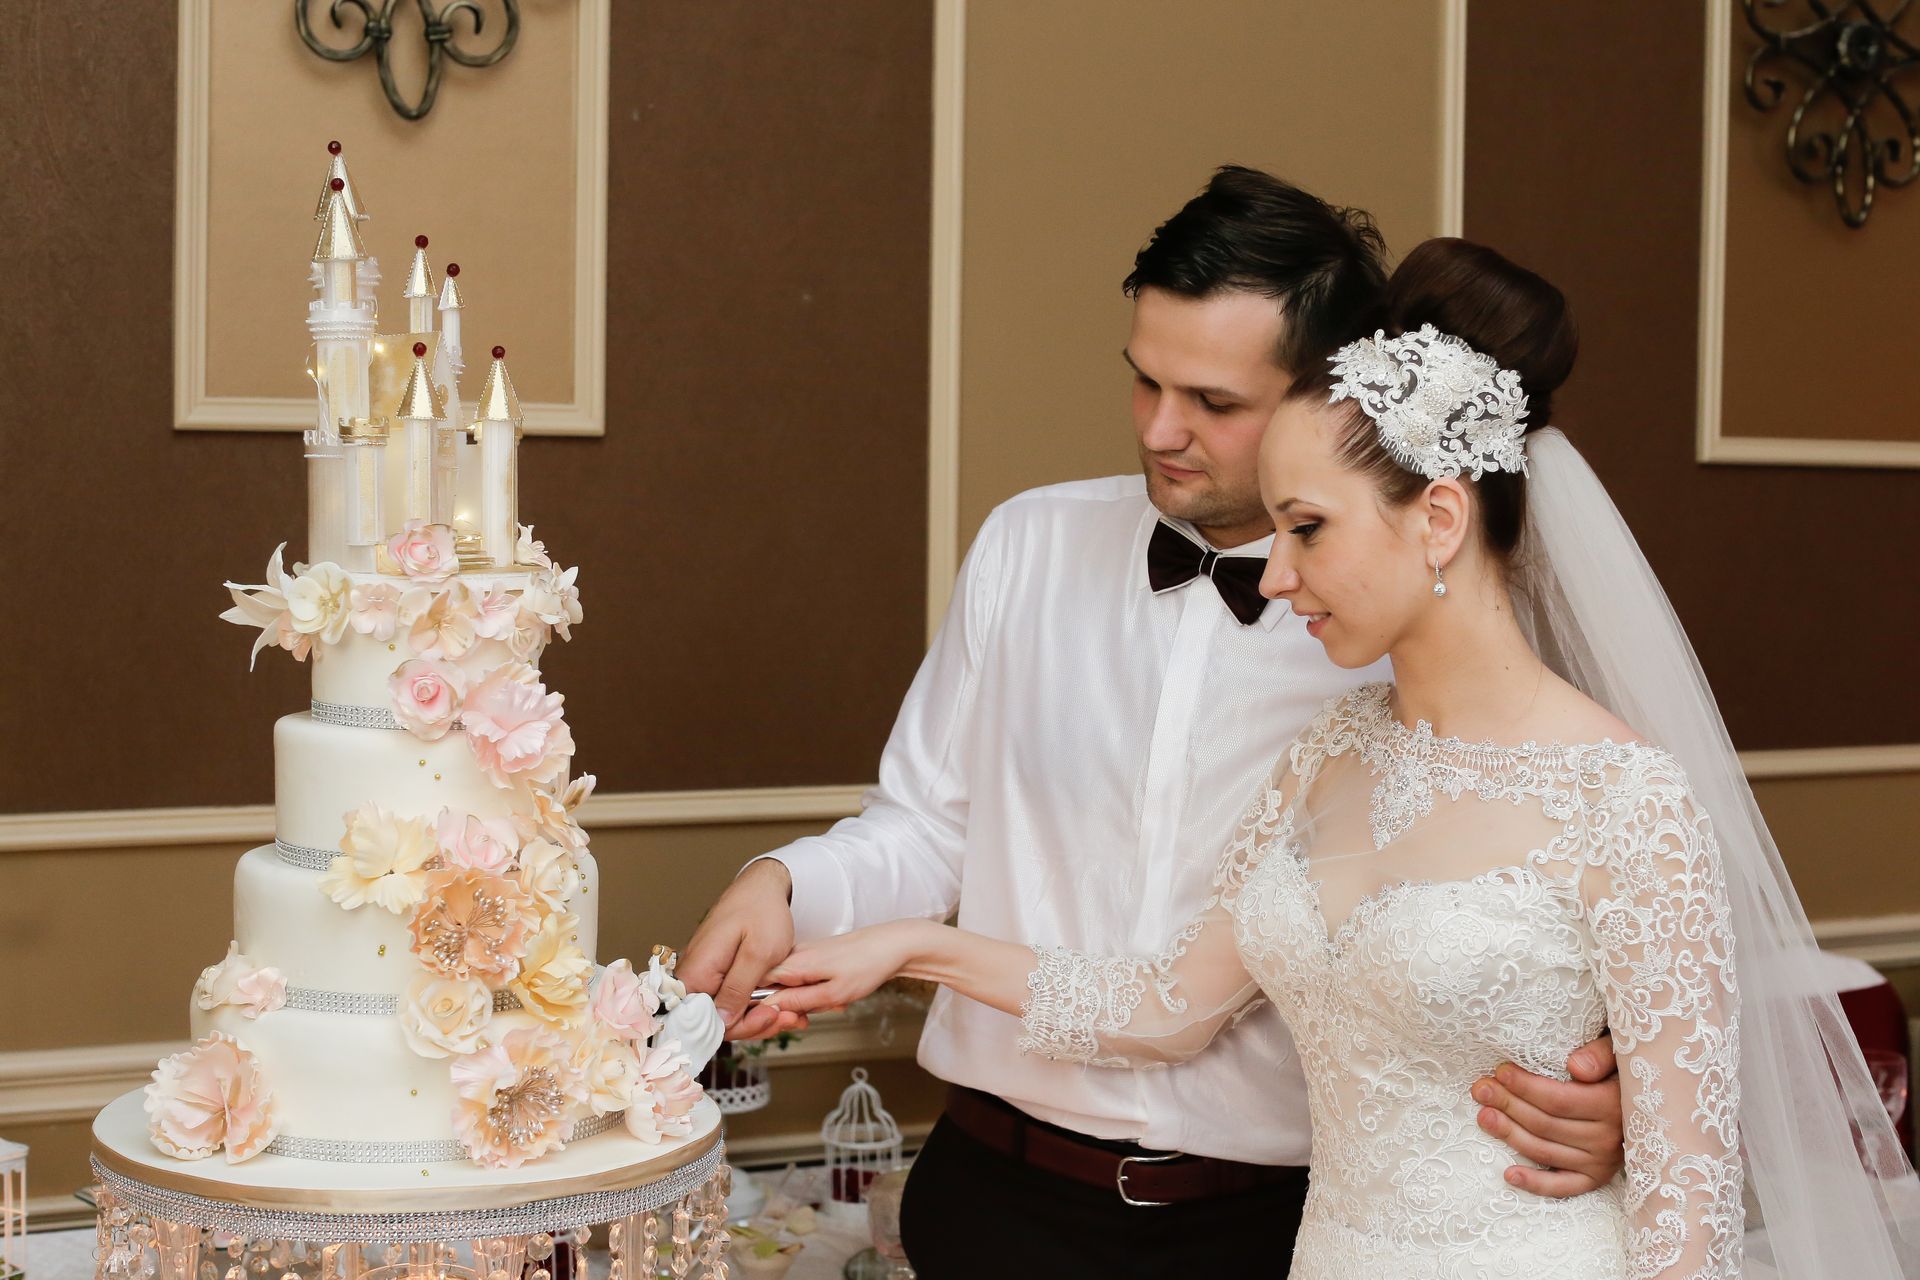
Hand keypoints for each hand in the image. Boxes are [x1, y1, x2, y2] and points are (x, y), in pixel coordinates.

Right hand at [680, 859, 808, 1041]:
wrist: (762, 886)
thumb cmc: (761, 911)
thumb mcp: (758, 954)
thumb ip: (738, 989)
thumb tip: (721, 1023)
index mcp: (697, 972)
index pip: (705, 1021)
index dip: (740, 1027)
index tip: (771, 1018)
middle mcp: (693, 976)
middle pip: (716, 1020)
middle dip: (756, 1023)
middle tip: (790, 1017)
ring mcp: (705, 975)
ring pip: (727, 1011)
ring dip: (759, 1015)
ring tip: (792, 1012)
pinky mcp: (716, 973)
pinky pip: (731, 998)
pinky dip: (755, 1003)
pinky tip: (779, 1002)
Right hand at [759, 921, 929, 1016]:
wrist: (894, 945)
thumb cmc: (868, 965)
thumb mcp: (833, 993)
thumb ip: (797, 1002)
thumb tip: (767, 1009)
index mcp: (791, 962)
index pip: (753, 987)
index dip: (761, 1011)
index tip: (783, 1022)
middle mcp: (791, 957)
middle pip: (769, 993)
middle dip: (789, 1012)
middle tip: (809, 1020)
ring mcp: (802, 957)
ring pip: (789, 991)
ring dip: (808, 1005)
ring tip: (832, 1003)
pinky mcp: (813, 960)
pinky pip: (804, 985)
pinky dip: (818, 996)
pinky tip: (836, 997)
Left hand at [1470, 1036, 1623, 1196]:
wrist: (1651, 1097)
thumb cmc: (1622, 1067)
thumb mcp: (1620, 1050)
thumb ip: (1600, 1054)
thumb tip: (1576, 1067)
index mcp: (1615, 1105)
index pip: (1560, 1101)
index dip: (1527, 1087)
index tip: (1501, 1071)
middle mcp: (1609, 1139)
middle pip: (1546, 1125)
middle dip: (1509, 1105)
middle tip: (1481, 1089)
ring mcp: (1602, 1162)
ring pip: (1546, 1151)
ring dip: (1510, 1134)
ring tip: (1483, 1116)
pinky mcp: (1595, 1178)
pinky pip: (1563, 1186)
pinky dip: (1535, 1183)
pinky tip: (1508, 1174)